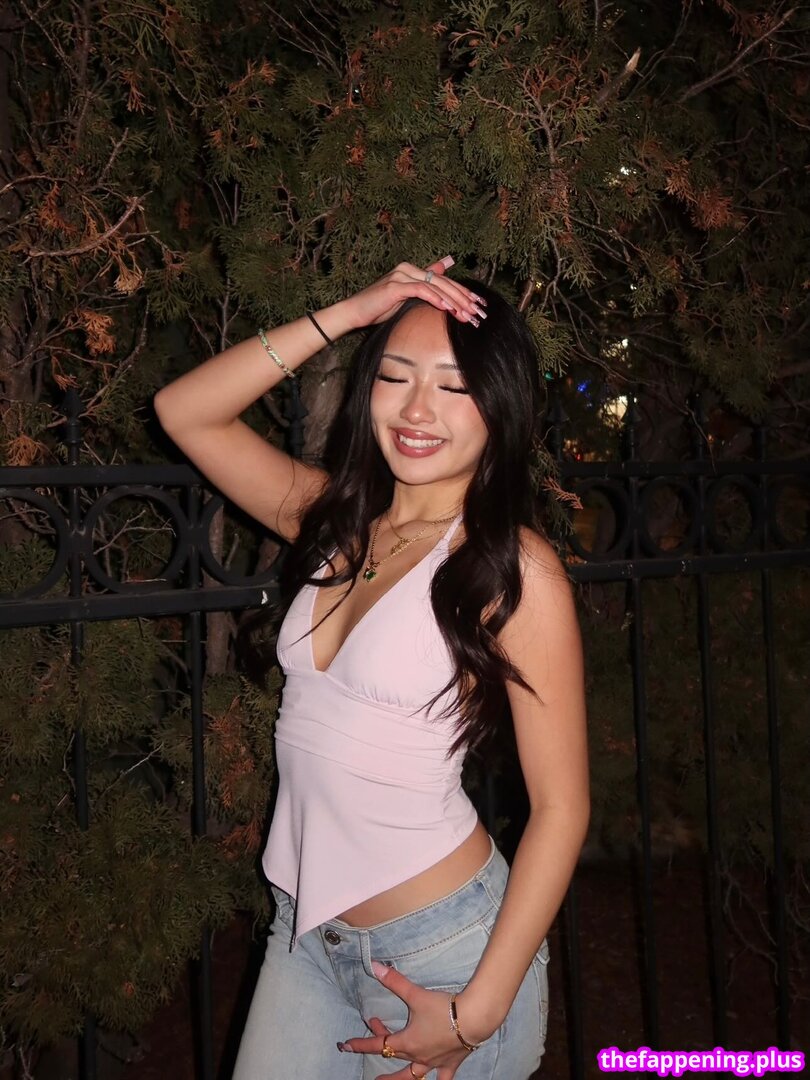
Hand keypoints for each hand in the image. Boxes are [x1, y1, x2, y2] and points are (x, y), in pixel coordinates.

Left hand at [337, 961, 492, 1079]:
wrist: (473, 1019)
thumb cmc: (443, 1008)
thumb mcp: (415, 994)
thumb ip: (395, 981)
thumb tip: (375, 966)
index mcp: (407, 1042)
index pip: (378, 1044)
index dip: (360, 1044)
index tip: (345, 1046)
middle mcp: (418, 1057)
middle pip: (394, 1056)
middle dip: (380, 1048)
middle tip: (372, 1043)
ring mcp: (434, 1063)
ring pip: (413, 1077)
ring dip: (399, 1079)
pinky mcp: (450, 1064)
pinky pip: (442, 1079)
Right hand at [340, 257, 487, 331]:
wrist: (354, 313)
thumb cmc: (378, 309)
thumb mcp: (405, 301)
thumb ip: (423, 292)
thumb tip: (440, 285)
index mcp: (413, 271)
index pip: (445, 281)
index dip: (463, 292)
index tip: (479, 305)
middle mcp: (408, 269)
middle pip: (444, 282)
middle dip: (463, 298)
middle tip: (478, 311)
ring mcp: (401, 275)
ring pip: (435, 285)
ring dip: (453, 300)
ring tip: (467, 313)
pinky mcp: (394, 286)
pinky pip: (420, 290)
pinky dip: (434, 298)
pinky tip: (447, 307)